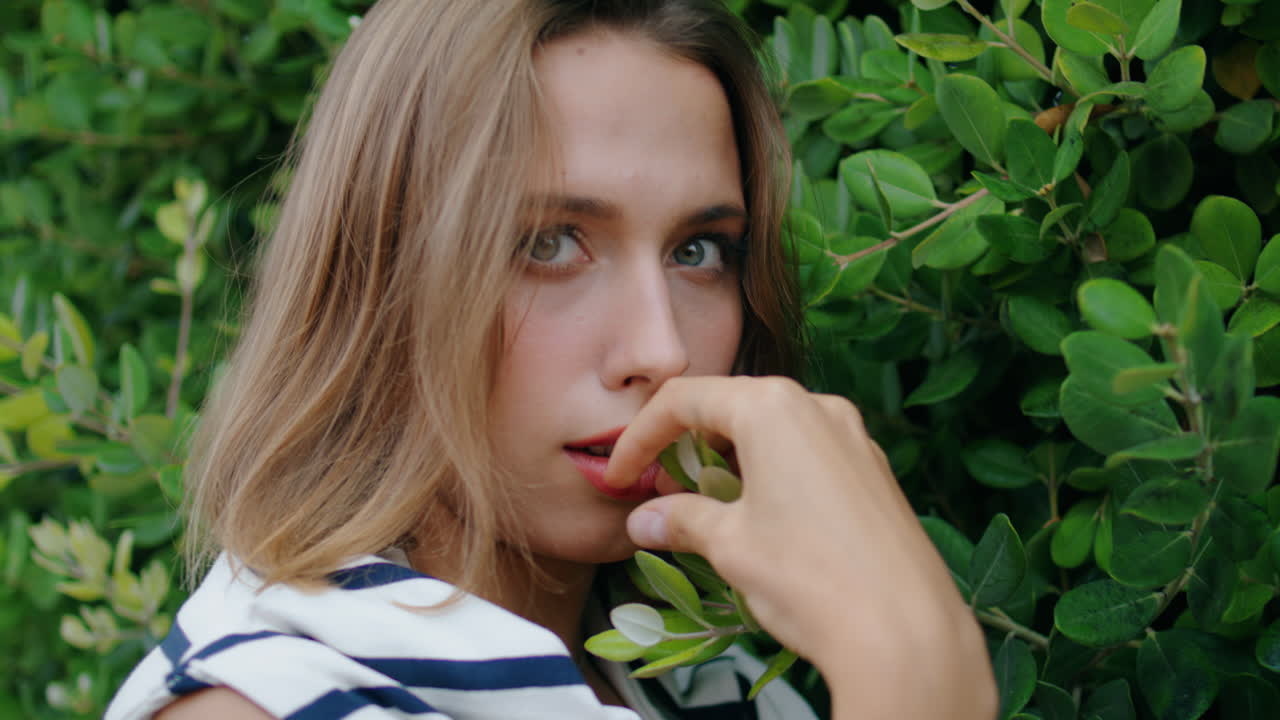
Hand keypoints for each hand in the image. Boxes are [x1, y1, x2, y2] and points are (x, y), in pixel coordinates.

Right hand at [605, 376, 996, 719]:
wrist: (904, 629)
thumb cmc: (808, 577)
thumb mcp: (730, 545)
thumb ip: (681, 521)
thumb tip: (644, 521)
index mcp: (773, 407)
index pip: (684, 401)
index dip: (639, 437)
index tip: (620, 478)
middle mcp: (818, 406)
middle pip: (731, 407)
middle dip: (686, 446)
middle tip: (659, 491)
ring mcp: (853, 437)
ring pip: (772, 432)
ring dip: (729, 462)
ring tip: (706, 510)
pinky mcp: (875, 471)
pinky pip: (808, 456)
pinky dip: (770, 476)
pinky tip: (761, 520)